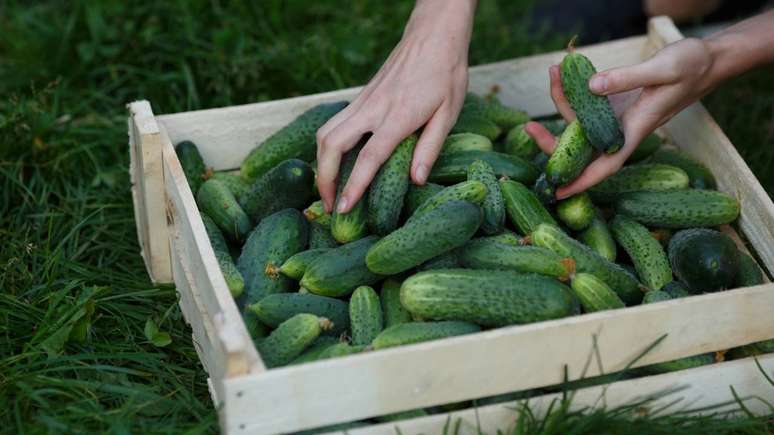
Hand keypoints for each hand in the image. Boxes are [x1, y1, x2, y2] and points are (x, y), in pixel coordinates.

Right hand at [316, 0, 475, 212]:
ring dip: (320, 163)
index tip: (343, 208)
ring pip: (326, 133)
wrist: (433, 36)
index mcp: (398, 116)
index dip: (353, 185)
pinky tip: (335, 163)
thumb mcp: (449, 113)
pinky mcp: (360, 98)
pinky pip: (333, 125)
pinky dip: (327, 148)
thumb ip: (430, 148)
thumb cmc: (446, 75)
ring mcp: (362, 102)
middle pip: (332, 145)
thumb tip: (416, 180)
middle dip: (324, 178)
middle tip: (331, 206)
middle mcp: (373, 108)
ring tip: (329, 189)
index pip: (368, 157)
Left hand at [526, 37, 716, 199]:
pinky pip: (584, 104)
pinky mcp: (612, 104)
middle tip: (528, 127)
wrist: (706, 62)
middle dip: (552, 140)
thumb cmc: (691, 68)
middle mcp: (620, 129)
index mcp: (634, 131)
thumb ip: (626, 78)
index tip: (558, 193)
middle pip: (581, 147)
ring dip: (561, 99)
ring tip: (555, 70)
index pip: (604, 166)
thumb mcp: (663, 69)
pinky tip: (564, 69)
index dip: (581, 182)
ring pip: (578, 121)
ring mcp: (615, 118)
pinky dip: (572, 89)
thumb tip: (590, 87)